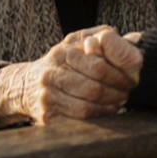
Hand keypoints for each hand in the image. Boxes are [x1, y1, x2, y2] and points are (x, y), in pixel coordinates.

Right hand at [0, 26, 142, 127]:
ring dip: (109, 108)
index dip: (119, 76)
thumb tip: (116, 38)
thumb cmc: (62, 62)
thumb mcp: (76, 41)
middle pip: (94, 89)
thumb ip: (100, 35)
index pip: (98, 67)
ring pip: (87, 108)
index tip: (130, 80)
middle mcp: (51, 74)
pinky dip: (96, 119)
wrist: (26, 84)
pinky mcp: (46, 116)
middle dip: (117, 94)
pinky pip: (78, 121)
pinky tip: (104, 112)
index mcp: (62, 53)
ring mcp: (47, 97)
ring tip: (118, 103)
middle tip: (127, 94)